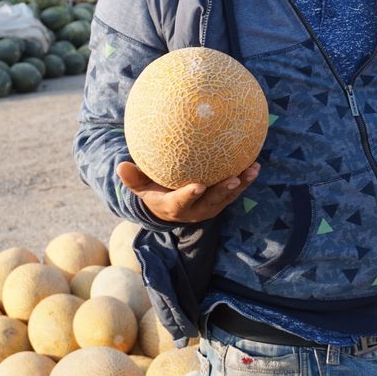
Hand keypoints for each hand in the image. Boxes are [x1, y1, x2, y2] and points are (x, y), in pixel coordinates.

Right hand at [117, 160, 259, 223]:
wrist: (169, 208)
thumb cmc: (154, 191)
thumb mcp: (141, 188)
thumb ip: (133, 178)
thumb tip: (121, 165)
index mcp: (175, 207)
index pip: (182, 202)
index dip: (190, 195)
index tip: (198, 185)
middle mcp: (195, 210)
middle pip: (212, 202)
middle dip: (223, 192)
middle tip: (234, 179)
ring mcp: (211, 207)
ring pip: (228, 197)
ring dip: (242, 185)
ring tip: (253, 170)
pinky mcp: (221, 201)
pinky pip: (235, 191)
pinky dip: (245, 180)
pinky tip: (255, 165)